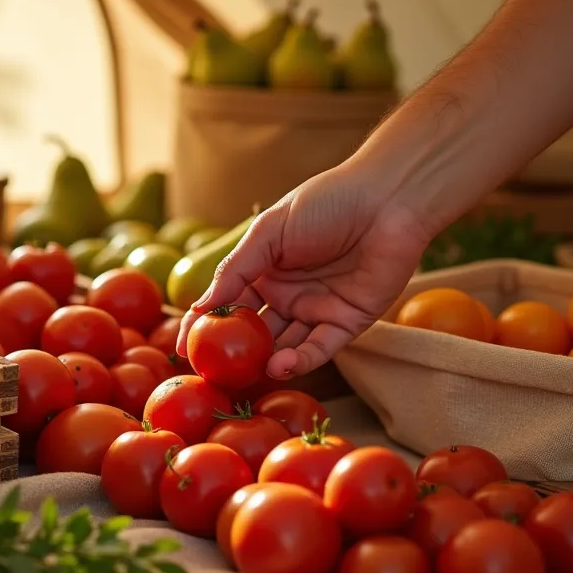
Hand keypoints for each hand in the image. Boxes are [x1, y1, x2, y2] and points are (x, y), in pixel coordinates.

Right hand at [175, 164, 434, 377]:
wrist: (388, 198)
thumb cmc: (326, 203)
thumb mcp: (268, 232)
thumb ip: (234, 271)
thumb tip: (199, 308)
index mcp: (264, 269)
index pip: (228, 305)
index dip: (205, 326)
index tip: (183, 348)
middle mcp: (288, 293)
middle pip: (254, 332)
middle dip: (233, 355)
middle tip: (212, 375)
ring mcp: (317, 310)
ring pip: (285, 345)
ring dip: (266, 362)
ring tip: (247, 374)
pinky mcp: (349, 322)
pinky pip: (320, 348)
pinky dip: (300, 360)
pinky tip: (280, 365)